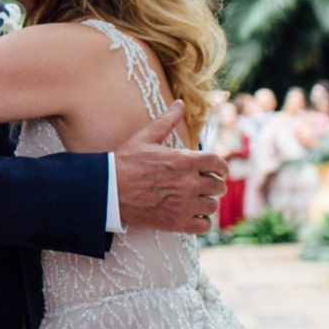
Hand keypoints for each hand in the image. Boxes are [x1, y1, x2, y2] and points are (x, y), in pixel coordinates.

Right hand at [114, 105, 229, 233]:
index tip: (218, 170)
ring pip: (212, 206)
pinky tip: (192, 214)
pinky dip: (201, 220)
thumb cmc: (125, 162)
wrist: (107, 190)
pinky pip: (204, 225)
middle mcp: (188, 183)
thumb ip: (166, 121)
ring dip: (206, 202)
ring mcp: (184, 205)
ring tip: (196, 200)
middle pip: (218, 186)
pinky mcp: (177, 223)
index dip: (221, 166)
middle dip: (213, 184)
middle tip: (205, 185)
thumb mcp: (145, 137)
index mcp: (184, 160)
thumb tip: (179, 103)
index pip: (218, 163)